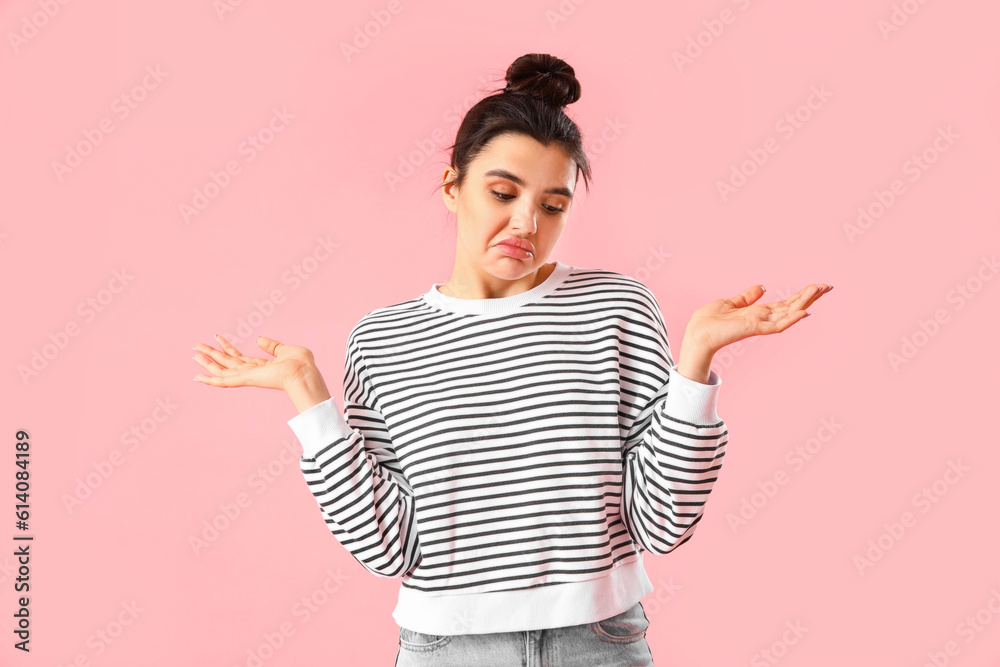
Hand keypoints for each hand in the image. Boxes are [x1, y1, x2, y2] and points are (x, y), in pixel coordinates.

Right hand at [192, 334, 318, 391]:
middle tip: (196, 346)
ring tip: (193, 355)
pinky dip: (209, 380)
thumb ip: (271, 345)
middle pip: (227, 363)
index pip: (240, 357)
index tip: (217, 337)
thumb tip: (258, 339)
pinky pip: (223, 381)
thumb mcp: (285, 350)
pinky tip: (197, 377)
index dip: (227, 347)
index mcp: (262, 367)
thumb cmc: (301, 364)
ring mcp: (248, 377)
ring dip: (207, 363)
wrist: (303, 372)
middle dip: (212, 354)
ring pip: (222, 370)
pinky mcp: (246, 380)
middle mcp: (252, 373)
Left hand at [686, 283, 832, 353]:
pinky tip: (803, 312)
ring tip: (820, 292)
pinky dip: (790, 319)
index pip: (785, 303)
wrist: (696, 333)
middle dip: (810, 296)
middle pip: (792, 306)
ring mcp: (760, 324)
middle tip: (828, 286)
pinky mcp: (754, 329)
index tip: (818, 286)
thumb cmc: (709, 321)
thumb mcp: (730, 302)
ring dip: (805, 302)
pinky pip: (776, 325)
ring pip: (788, 313)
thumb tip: (763, 287)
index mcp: (758, 312)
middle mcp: (763, 318)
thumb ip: (748, 296)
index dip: (801, 294)